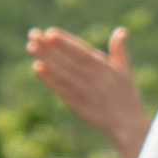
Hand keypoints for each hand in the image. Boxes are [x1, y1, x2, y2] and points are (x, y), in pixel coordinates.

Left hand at [26, 26, 151, 157]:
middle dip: (49, 46)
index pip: (80, 50)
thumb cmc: (127, 97)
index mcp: (103, 67)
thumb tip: (121, 30)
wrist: (127, 126)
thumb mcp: (125, 71)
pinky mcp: (76, 104)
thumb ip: (119, 51)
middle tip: (32, 34)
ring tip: (30, 47)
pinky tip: (37, 68)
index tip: (50, 32)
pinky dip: (49, 79)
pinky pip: (60, 89)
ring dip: (45, 59)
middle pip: (67, 59)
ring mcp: (83, 91)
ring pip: (61, 72)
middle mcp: (92, 77)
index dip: (65, 42)